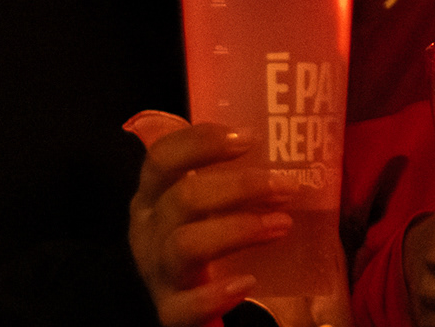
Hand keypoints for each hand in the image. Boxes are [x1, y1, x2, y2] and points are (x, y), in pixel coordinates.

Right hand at [128, 121, 298, 326]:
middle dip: (240, 187)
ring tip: (282, 225)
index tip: (249, 138)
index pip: (162, 157)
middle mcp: (147, 229)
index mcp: (153, 193)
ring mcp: (157, 272)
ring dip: (239, 230)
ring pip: (185, 245)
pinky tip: (247, 282)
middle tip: (286, 186)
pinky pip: (186, 306)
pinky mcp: (170, 311)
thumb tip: (264, 126)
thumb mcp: (208, 196)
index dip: (201, 142)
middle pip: (183, 198)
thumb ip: (224, 165)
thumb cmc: (208, 232)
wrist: (197, 300)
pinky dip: (217, 293)